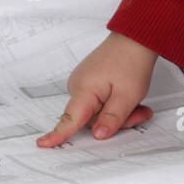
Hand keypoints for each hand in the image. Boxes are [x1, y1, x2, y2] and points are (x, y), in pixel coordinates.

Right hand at [35, 32, 158, 147]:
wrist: (135, 38)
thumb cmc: (131, 61)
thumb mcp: (127, 96)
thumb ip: (112, 119)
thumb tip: (98, 135)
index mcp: (84, 90)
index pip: (69, 119)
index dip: (57, 134)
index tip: (43, 144)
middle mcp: (79, 86)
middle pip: (92, 119)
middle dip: (116, 121)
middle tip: (139, 113)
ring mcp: (84, 83)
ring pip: (99, 112)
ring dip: (119, 113)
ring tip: (138, 104)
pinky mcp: (91, 83)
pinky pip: (101, 103)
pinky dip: (116, 104)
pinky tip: (130, 99)